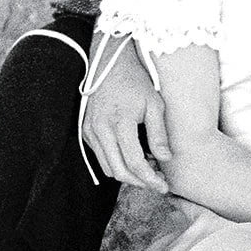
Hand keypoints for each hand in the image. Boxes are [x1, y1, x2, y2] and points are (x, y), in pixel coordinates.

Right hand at [82, 36, 171, 191]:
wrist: (109, 63)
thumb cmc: (136, 81)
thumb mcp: (154, 104)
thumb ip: (159, 134)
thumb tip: (164, 159)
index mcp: (120, 121)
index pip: (135, 162)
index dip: (150, 179)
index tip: (164, 186)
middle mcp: (101, 129)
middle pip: (119, 171)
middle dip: (140, 182)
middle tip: (158, 182)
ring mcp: (90, 131)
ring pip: (108, 168)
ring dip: (128, 175)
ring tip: (148, 171)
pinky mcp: (86, 131)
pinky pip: (101, 157)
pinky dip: (117, 163)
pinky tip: (134, 158)